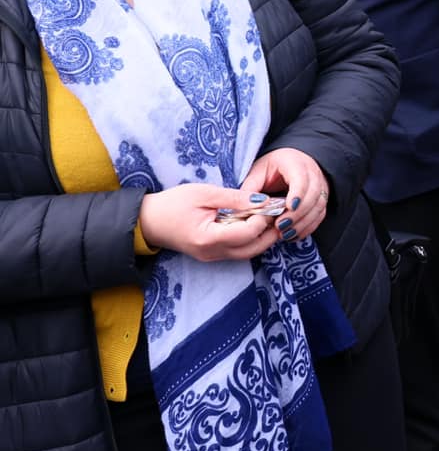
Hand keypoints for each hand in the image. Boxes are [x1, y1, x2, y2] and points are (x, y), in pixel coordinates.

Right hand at [138, 183, 284, 261]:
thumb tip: (263, 200)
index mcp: (209, 238)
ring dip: (263, 238)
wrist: (146, 221)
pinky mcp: (211, 255)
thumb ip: (235, 198)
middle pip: (253, 249)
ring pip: (248, 253)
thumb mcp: (204, 194)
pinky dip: (251, 240)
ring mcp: (211, 257)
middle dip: (270, 232)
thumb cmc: (172, 204)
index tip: (270, 203)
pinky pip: (238, 252)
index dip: (263, 218)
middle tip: (279, 213)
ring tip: (271, 218)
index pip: (248, 233)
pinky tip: (255, 224)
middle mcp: (212, 253)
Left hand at [240, 146, 330, 243]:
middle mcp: (312, 172)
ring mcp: (321, 185)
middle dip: (299, 213)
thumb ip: (250, 189)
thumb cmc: (271, 169)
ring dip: (304, 222)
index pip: (302, 178)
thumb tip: (241, 210)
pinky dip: (308, 226)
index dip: (297, 194)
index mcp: (295, 162)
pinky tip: (294, 235)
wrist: (289, 163)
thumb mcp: (257, 172)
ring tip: (285, 234)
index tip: (289, 208)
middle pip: (313, 194)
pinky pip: (321, 214)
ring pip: (319, 206)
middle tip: (280, 226)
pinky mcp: (321, 198)